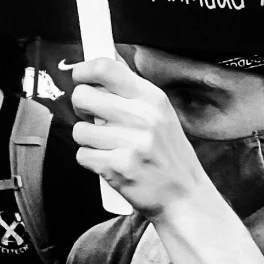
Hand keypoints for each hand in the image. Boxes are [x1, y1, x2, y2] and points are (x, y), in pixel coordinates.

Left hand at [70, 56, 211, 220]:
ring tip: (107, 145)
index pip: (105, 67)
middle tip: (93, 118)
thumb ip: (130, 90)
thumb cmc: (168, 154)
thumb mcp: (160, 113)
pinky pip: (82, 156)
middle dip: (81, 108)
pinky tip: (109, 162)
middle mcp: (142, 116)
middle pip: (82, 96)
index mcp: (151, 98)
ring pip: (79, 129)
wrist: (184, 197)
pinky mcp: (118, 168)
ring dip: (87, 139)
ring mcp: (131, 143)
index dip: (83, 71)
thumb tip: (100, 66)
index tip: (80, 78)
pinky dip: (91, 161)